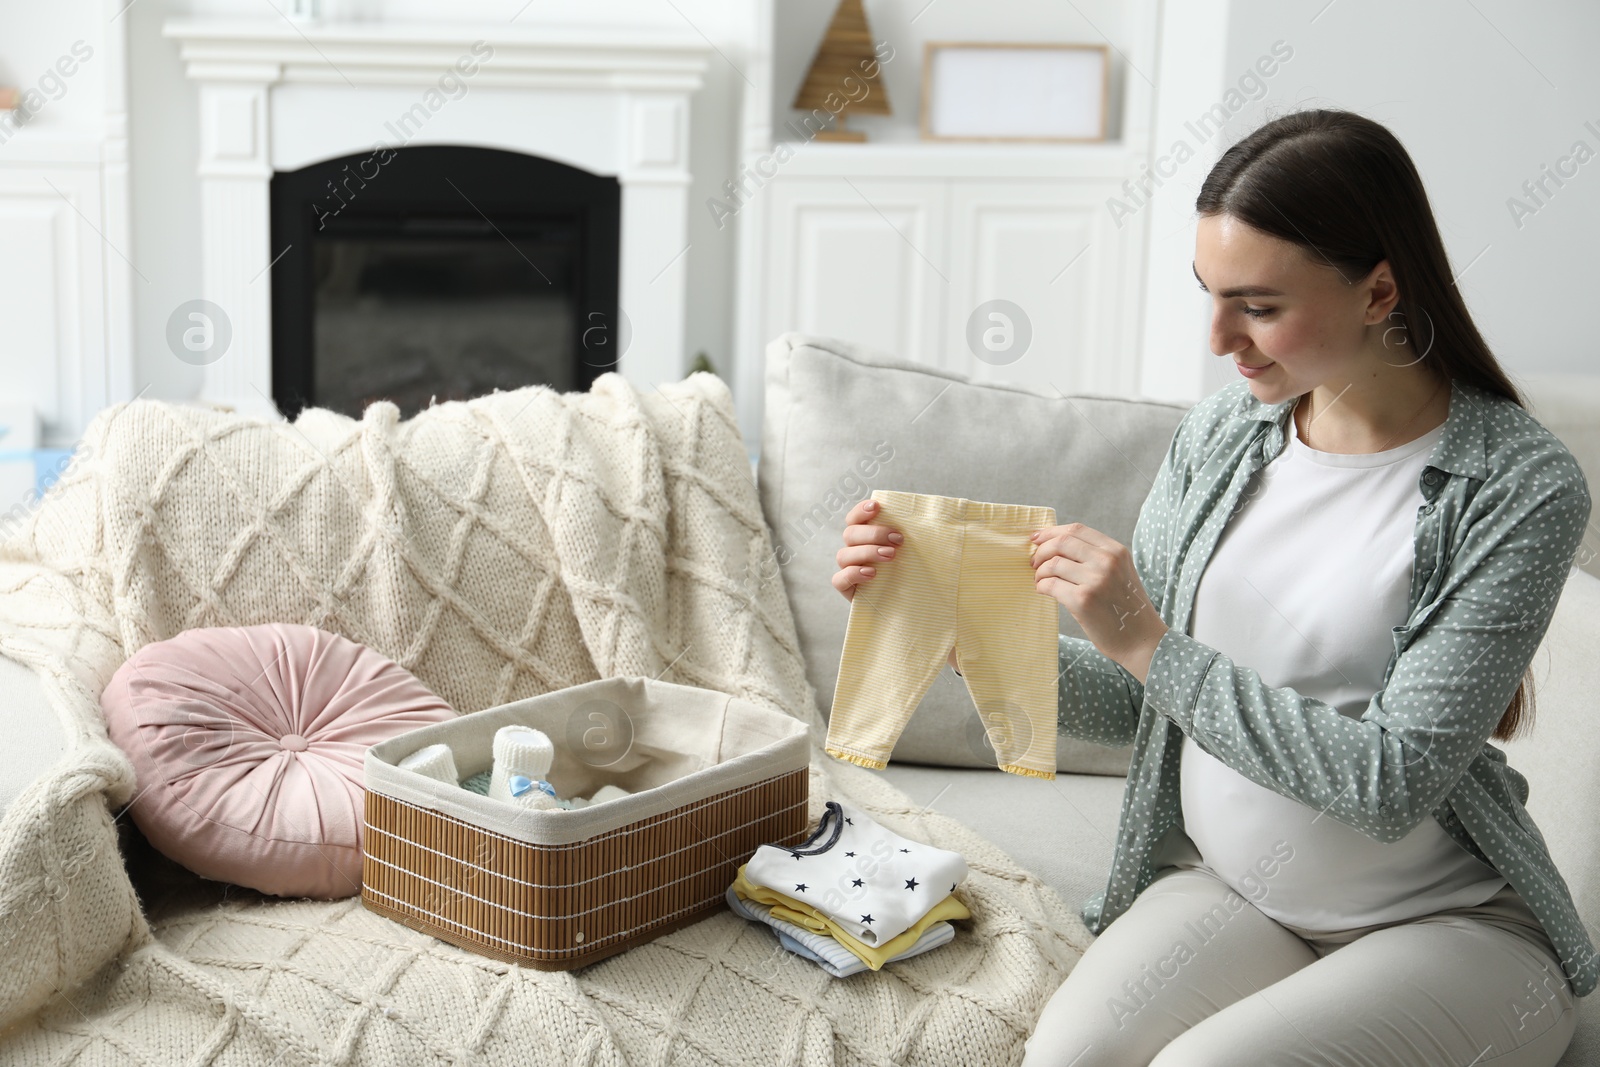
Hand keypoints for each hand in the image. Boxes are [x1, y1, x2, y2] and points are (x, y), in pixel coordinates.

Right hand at [833, 498, 958, 670]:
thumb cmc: (917, 576)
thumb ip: (922, 536)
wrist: (917, 610)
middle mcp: (855, 552)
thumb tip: (950, 518)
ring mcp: (850, 570)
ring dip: (867, 551)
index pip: (855, 518)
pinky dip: (853, 573)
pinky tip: (872, 573)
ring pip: (843, 554)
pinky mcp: (848, 591)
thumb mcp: (920, 555)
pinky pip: (839, 579)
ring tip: (891, 556)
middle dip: (874, 533)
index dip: (861, 510)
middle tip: (899, 539)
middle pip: (850, 534)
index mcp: (868, 538)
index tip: (877, 507)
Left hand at [1028, 522, 1167, 683]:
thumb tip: (1054, 546)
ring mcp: (1096, 580)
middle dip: (1041, 551)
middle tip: (1034, 563)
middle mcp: (1107, 561)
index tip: (1036, 538)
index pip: (1076, 529)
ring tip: (1040, 581)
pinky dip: (1041, 586)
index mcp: (1116, 551)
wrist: (1141, 640)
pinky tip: (1043, 591)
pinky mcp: (1083, 600)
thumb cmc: (1125, 608)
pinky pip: (1050, 585)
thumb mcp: (1120, 573)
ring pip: (1053, 564)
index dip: (1051, 532)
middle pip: (1061, 542)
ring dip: (1040, 572)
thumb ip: (1095, 557)